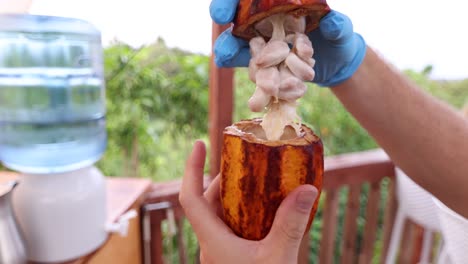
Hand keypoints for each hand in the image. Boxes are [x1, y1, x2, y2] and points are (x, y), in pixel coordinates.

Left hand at [180, 140, 318, 263]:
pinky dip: (249, 214)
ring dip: (239, 197)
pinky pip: (236, 228)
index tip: (198, 143)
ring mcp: (223, 252)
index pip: (189, 197)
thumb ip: (291, 224)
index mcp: (212, 241)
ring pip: (223, 215)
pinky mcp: (235, 258)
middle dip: (225, 180)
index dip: (191, 168)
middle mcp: (212, 244)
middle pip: (210, 202)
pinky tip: (270, 213)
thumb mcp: (278, 258)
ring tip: (261, 183)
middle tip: (247, 164)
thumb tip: (307, 188)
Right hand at [209, 0, 365, 86]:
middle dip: (228, 42)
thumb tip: (333, 23)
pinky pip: (255, 74)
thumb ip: (338, 26)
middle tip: (225, 53)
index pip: (243, 0)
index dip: (226, 5)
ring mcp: (260, 47)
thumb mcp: (341, 31)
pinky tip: (265, 93)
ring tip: (234, 67)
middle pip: (235, 28)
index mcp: (275, 5)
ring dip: (234, 59)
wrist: (335, 62)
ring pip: (238, 52)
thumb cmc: (336, 36)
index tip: (222, 14)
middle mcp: (262, 24)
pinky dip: (259, 84)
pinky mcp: (264, 69)